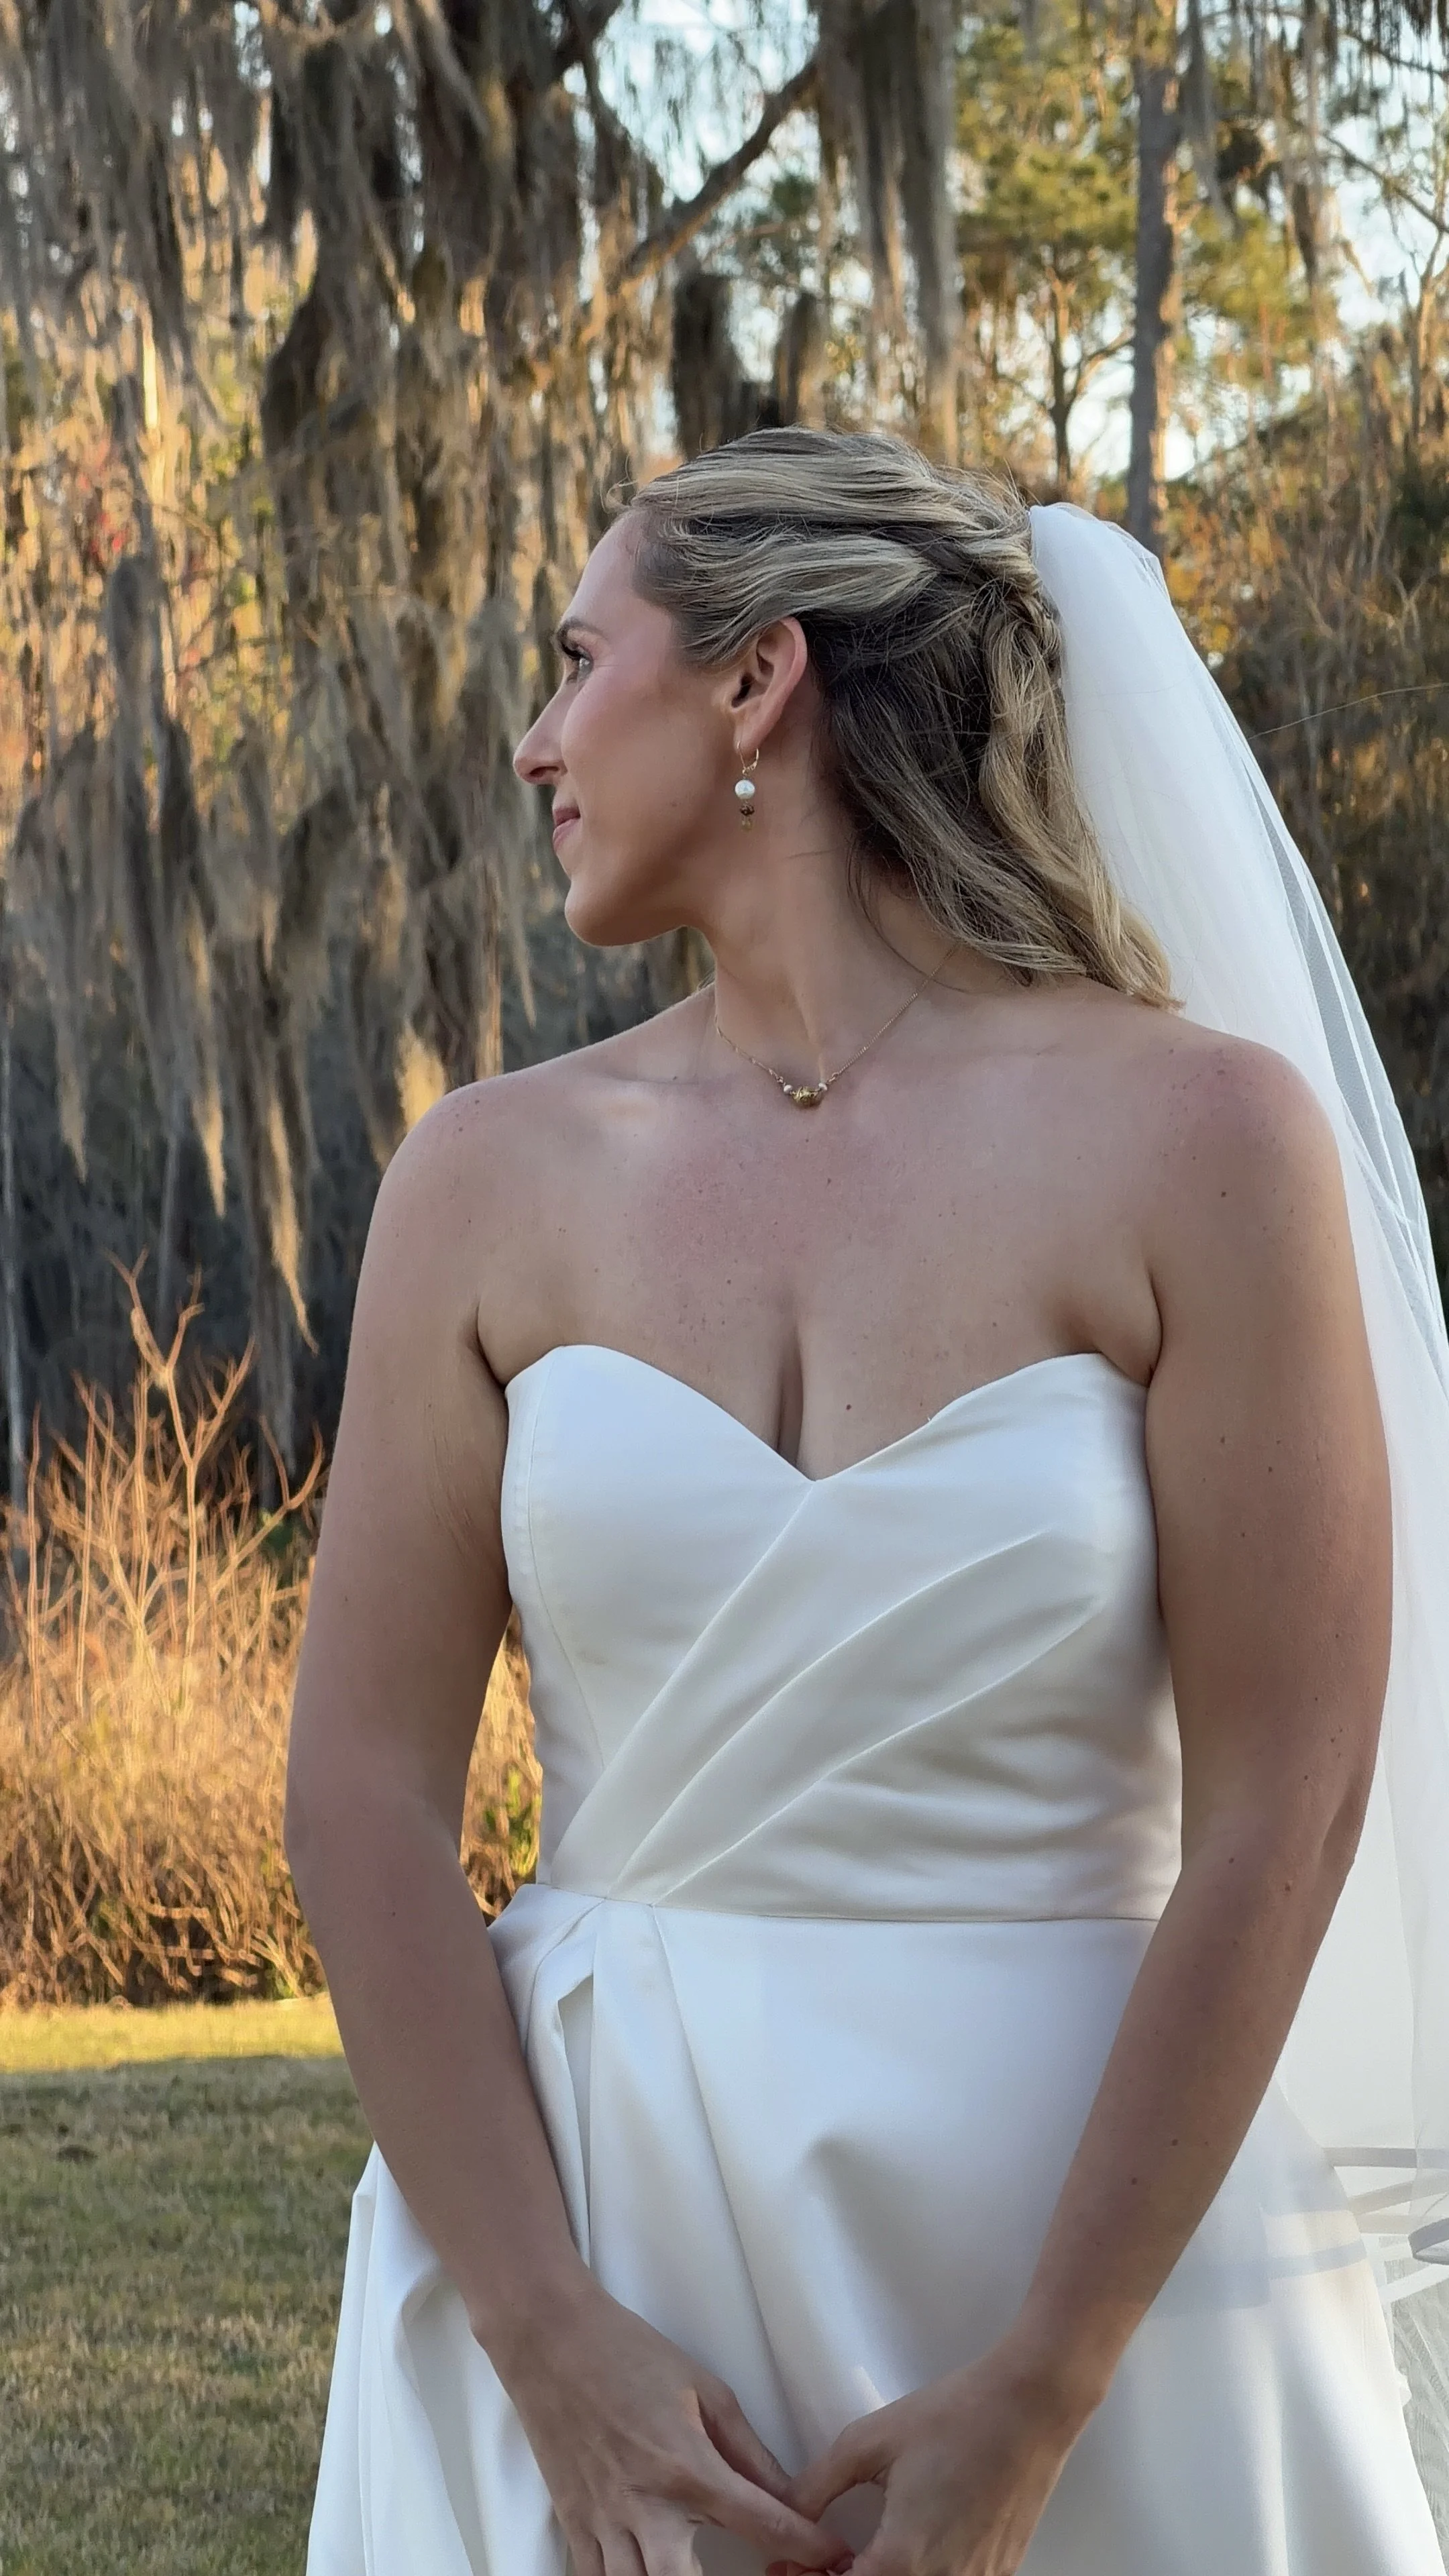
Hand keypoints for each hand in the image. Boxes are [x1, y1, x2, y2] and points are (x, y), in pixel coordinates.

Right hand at [497, 2275, 855, 2575]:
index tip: (833, 2556)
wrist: (550, 2339)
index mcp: (685, 2465)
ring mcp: (602, 2523)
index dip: (806, 2544)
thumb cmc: (631, 2354)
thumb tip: (789, 2496)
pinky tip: (647, 2574)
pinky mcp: (573, 2527)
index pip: (760, 2522)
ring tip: (702, 2573)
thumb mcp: (705, 2389)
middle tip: (765, 2575)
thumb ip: (749, 2452)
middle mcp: (644, 2506)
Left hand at [768, 2345, 1090, 2575]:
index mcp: (903, 2558)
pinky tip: (906, 2550)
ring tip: (861, 2556)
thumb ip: (817, 2485)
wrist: (1030, 2407)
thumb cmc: (952, 2417)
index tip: (792, 2567)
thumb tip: (788, 2515)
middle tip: (822, 2561)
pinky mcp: (1000, 2574)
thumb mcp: (868, 2440)